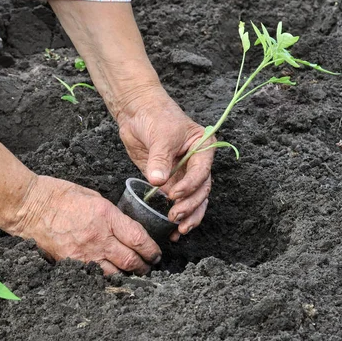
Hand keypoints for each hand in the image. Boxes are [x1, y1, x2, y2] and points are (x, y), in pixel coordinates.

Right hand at [13, 176, 161, 274]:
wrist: (29, 206)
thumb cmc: (59, 195)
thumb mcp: (93, 197)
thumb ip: (111, 215)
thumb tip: (124, 228)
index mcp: (106, 216)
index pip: (138, 239)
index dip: (151, 249)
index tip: (156, 253)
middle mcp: (99, 237)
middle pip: (130, 260)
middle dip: (144, 266)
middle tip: (149, 267)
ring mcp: (84, 253)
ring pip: (115, 273)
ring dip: (128, 275)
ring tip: (134, 274)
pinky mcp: (71, 263)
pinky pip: (95, 275)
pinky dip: (106, 277)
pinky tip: (112, 277)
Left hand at [116, 85, 214, 241]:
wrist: (137, 110)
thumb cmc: (155, 115)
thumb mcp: (160, 135)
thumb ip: (160, 159)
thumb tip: (158, 181)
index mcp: (203, 148)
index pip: (202, 172)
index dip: (189, 186)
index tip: (173, 195)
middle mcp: (197, 163)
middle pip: (201, 190)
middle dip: (190, 206)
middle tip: (174, 216)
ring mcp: (183, 173)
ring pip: (193, 200)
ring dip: (188, 215)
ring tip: (178, 229)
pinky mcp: (168, 180)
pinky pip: (176, 201)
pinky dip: (175, 214)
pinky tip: (171, 229)